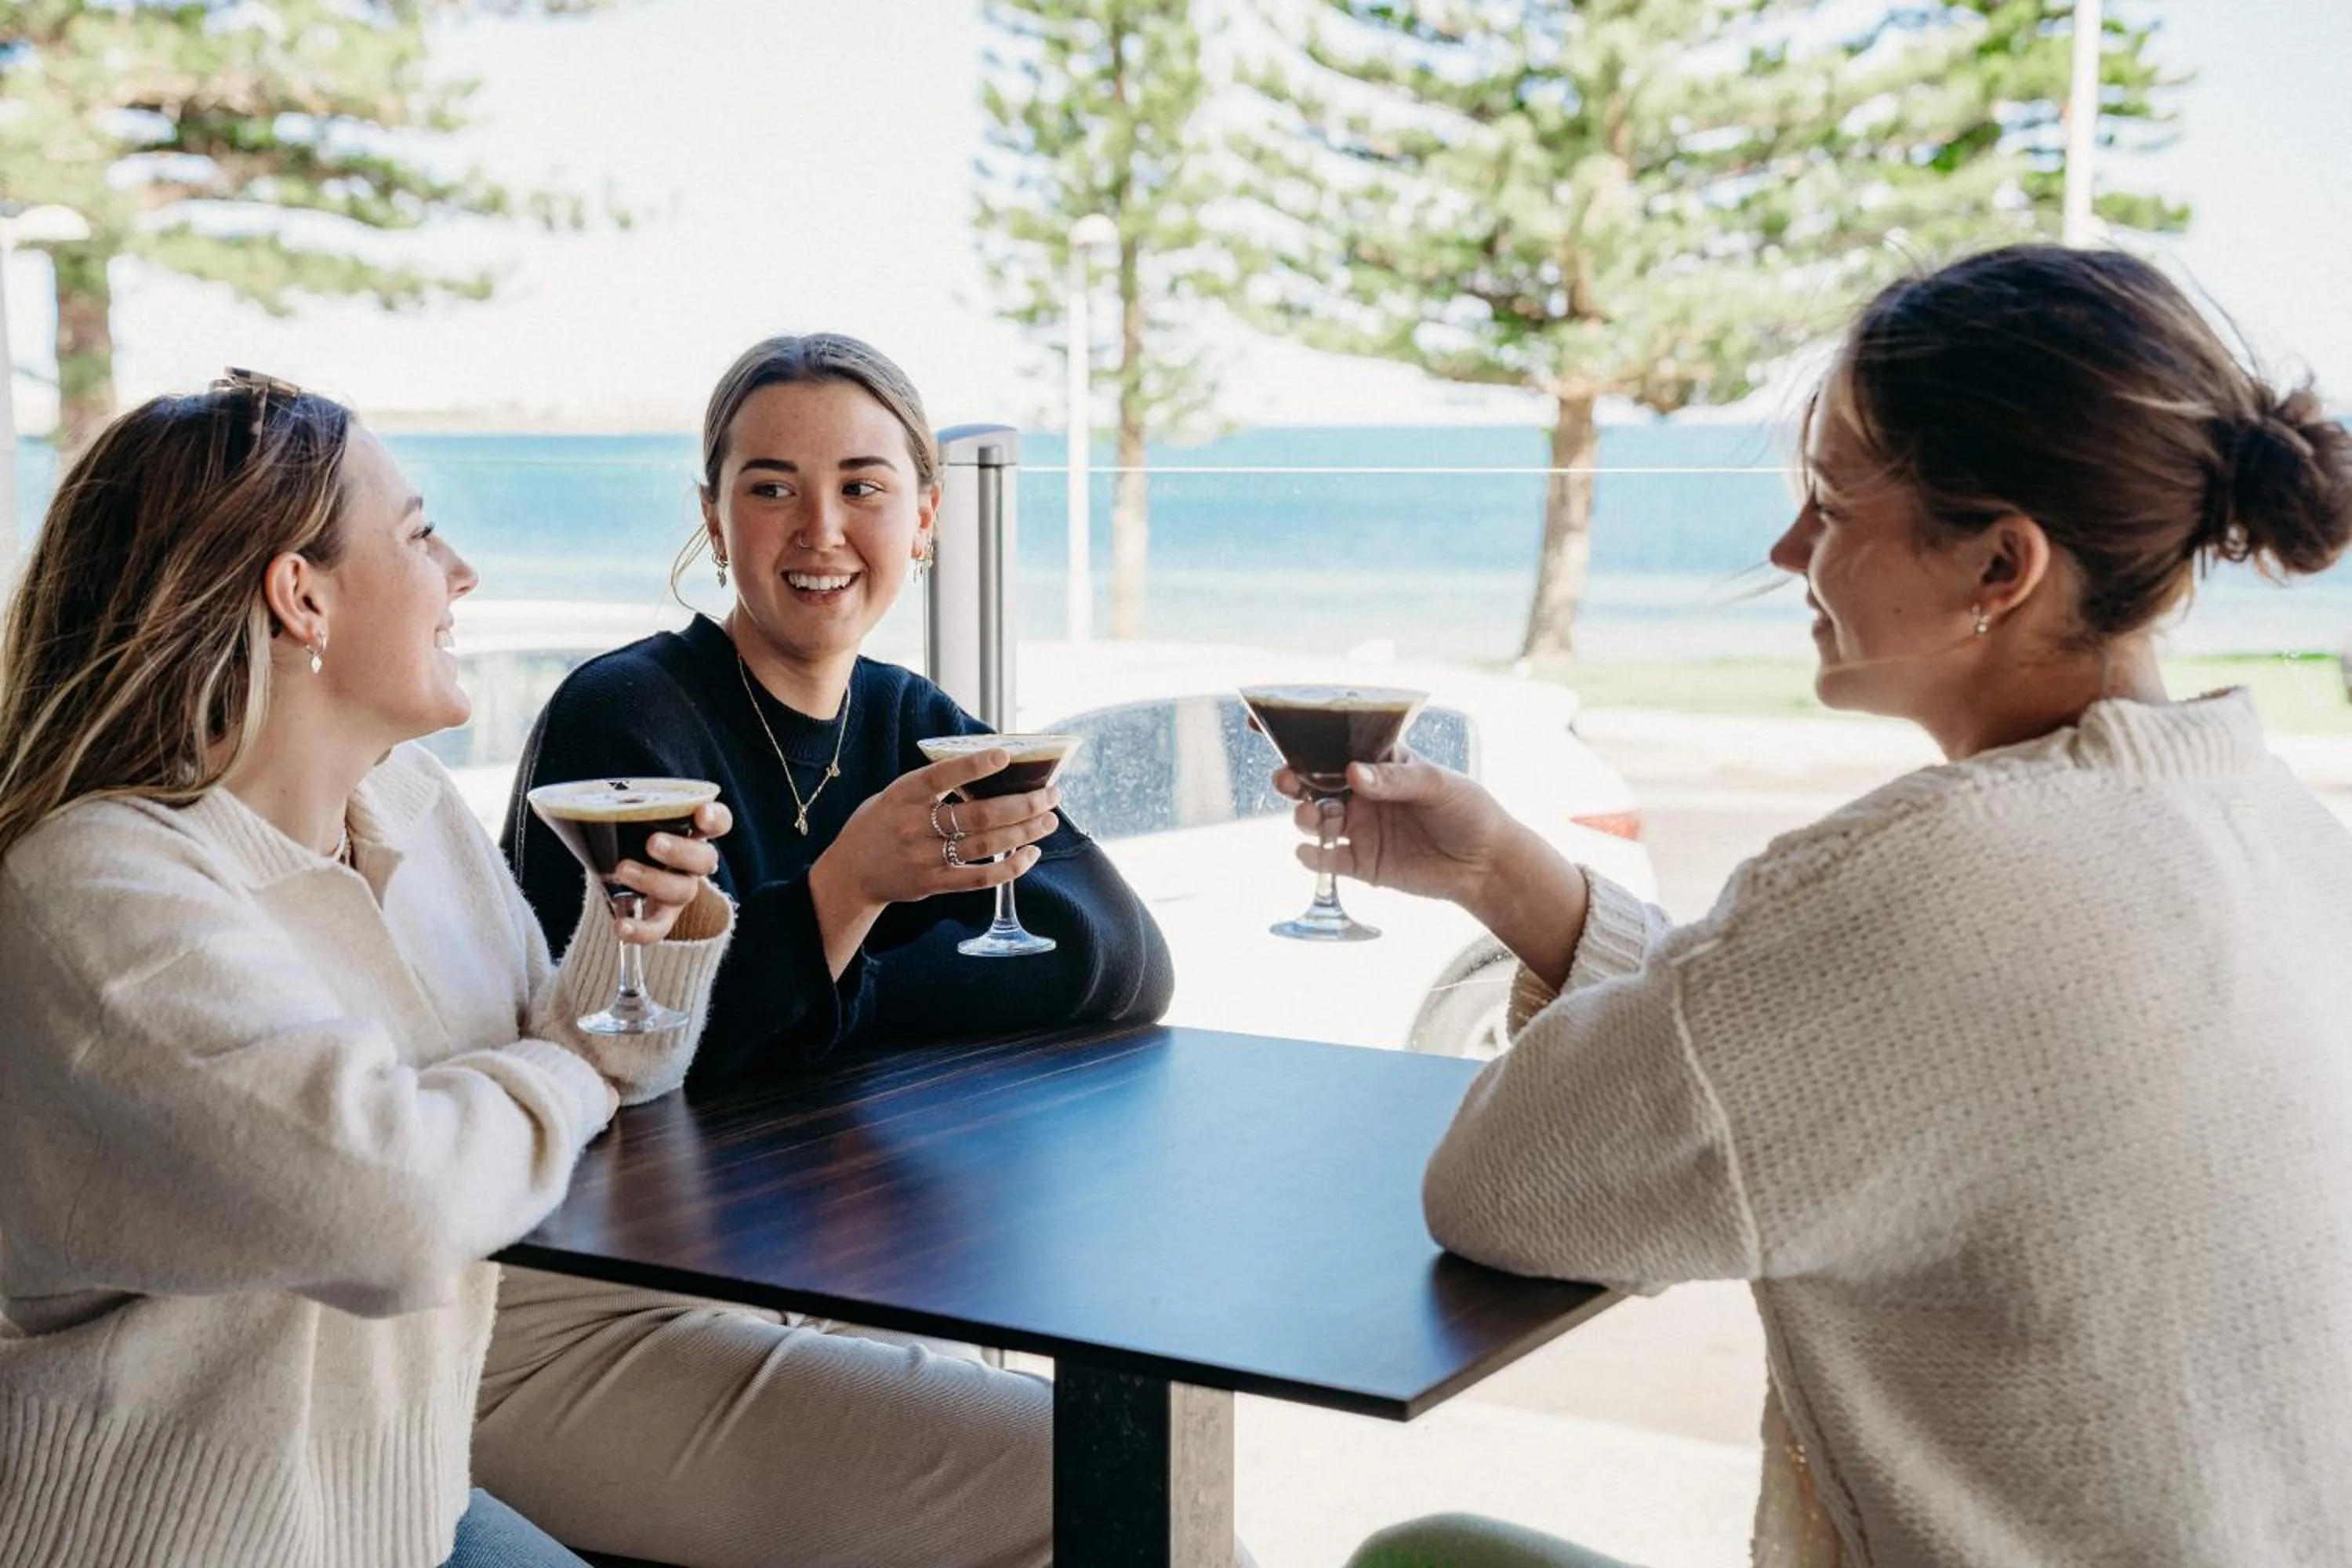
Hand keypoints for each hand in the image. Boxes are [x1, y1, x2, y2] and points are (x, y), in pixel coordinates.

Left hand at [607, 799, 732, 943]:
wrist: (618, 868)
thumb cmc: (628, 835)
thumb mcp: (626, 819)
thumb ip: (608, 808)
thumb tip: (552, 805)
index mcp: (691, 831)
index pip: (719, 822)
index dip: (715, 819)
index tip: (700, 814)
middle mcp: (692, 862)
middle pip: (704, 859)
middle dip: (680, 851)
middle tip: (652, 843)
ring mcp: (680, 890)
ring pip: (682, 890)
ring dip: (654, 881)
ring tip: (622, 870)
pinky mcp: (662, 917)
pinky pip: (658, 929)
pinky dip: (641, 930)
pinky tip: (620, 926)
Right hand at [818, 745, 1058, 914]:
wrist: (850, 873)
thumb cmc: (879, 824)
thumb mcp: (894, 794)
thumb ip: (932, 785)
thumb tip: (987, 769)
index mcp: (903, 795)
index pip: (942, 776)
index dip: (975, 766)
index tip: (1005, 756)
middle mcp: (915, 826)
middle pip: (978, 815)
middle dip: (1022, 804)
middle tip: (1052, 794)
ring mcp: (925, 858)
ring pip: (985, 845)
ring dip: (1024, 832)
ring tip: (1050, 820)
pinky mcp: (934, 884)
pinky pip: (979, 878)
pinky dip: (1010, 868)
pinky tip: (1031, 854)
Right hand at [1276, 750, 1516, 910]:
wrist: (1487, 864)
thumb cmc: (1468, 810)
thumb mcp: (1437, 784)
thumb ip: (1394, 779)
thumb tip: (1352, 774)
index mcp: (1378, 763)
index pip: (1334, 743)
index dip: (1299, 734)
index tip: (1264, 721)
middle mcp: (1362, 793)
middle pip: (1313, 782)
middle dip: (1292, 778)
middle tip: (1288, 781)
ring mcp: (1360, 827)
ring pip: (1315, 818)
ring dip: (1304, 815)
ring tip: (1312, 817)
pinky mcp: (1362, 863)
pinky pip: (1328, 859)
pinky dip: (1312, 856)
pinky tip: (1309, 852)